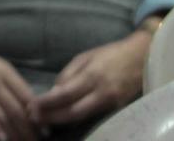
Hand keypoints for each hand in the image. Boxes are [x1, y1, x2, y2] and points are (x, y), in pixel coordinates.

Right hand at [0, 27, 39, 140]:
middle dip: (29, 130)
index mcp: (4, 70)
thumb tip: (30, 106)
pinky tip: (2, 138)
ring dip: (14, 133)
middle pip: (16, 110)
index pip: (26, 96)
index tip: (46, 130)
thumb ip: (12, 83)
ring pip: (1, 116)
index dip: (38, 116)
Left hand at [28, 30, 149, 127]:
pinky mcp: (118, 110)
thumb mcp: (86, 57)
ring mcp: (112, 104)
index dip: (47, 103)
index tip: (32, 105)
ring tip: (44, 120)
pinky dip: (76, 119)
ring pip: (82, 117)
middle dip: (51, 117)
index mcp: (92, 76)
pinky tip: (63, 119)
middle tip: (33, 118)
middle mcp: (102, 93)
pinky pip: (93, 116)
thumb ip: (69, 75)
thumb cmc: (110, 54)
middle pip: (73, 112)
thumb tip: (53, 92)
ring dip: (61, 120)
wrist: (142, 57)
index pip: (65, 94)